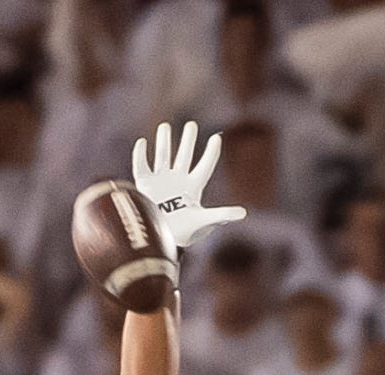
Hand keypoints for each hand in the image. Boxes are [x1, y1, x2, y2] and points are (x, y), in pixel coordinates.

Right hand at [132, 121, 245, 248]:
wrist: (161, 239)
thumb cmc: (184, 232)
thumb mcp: (204, 221)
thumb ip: (221, 215)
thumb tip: (243, 213)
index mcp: (193, 188)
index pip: (205, 166)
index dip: (211, 153)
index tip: (216, 138)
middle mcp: (178, 181)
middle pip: (184, 156)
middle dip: (187, 141)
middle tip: (191, 125)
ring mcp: (161, 181)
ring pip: (164, 156)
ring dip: (164, 141)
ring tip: (165, 126)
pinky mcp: (145, 185)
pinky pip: (142, 165)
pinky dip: (141, 154)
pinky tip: (143, 142)